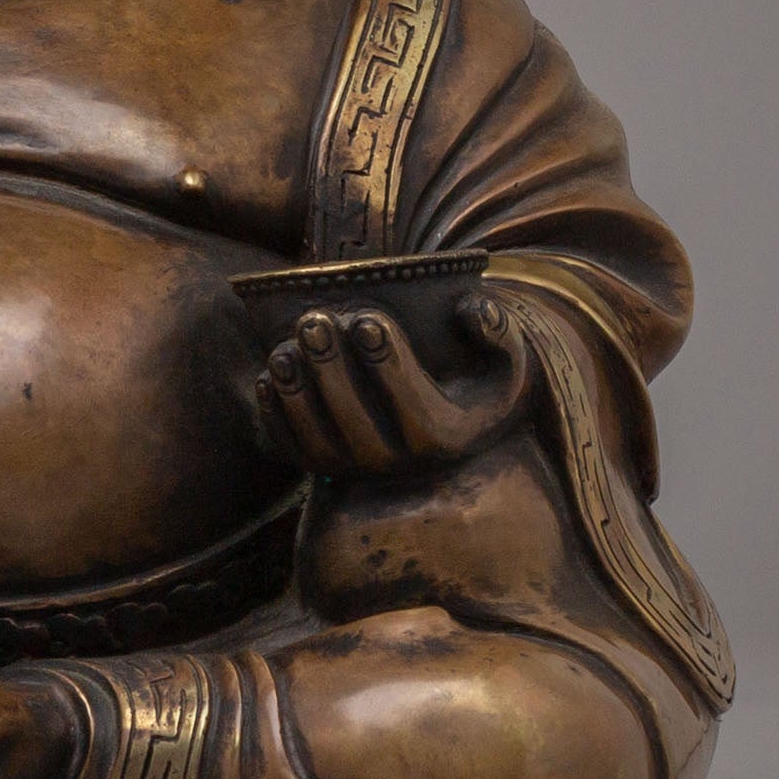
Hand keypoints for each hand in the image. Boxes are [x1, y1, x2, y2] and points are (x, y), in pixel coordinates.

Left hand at [256, 288, 531, 477]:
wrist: (438, 430)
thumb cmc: (471, 384)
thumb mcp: (506, 362)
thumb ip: (502, 332)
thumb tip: (470, 308)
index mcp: (445, 438)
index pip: (414, 406)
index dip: (387, 363)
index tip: (368, 319)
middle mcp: (397, 463)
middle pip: (355, 419)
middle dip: (331, 368)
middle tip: (314, 320)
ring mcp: (354, 469)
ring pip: (316, 436)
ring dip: (296, 390)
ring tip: (285, 346)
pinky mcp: (318, 466)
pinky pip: (290, 447)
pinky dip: (277, 414)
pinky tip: (271, 375)